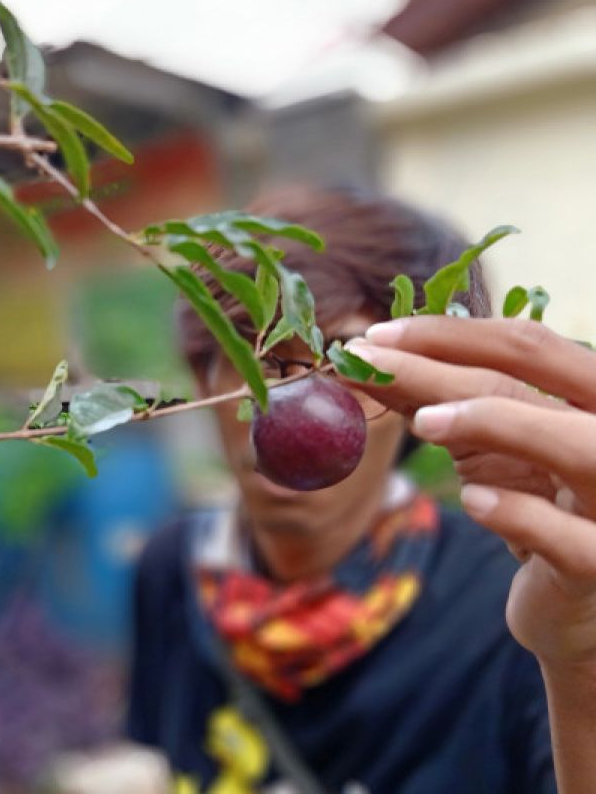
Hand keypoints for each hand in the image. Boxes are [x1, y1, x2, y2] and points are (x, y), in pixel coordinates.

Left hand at [346, 316, 595, 670]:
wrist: (578, 605)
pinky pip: (571, 540)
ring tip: (422, 422)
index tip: (375, 335)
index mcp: (593, 400)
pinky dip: (520, 514)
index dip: (450, 333)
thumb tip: (371, 360)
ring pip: (580, 448)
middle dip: (441, 364)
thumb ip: (443, 404)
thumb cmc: (536, 506)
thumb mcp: (488, 448)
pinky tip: (471, 500)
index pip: (531, 345)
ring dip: (498, 423)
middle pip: (536, 382)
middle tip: (366, 362)